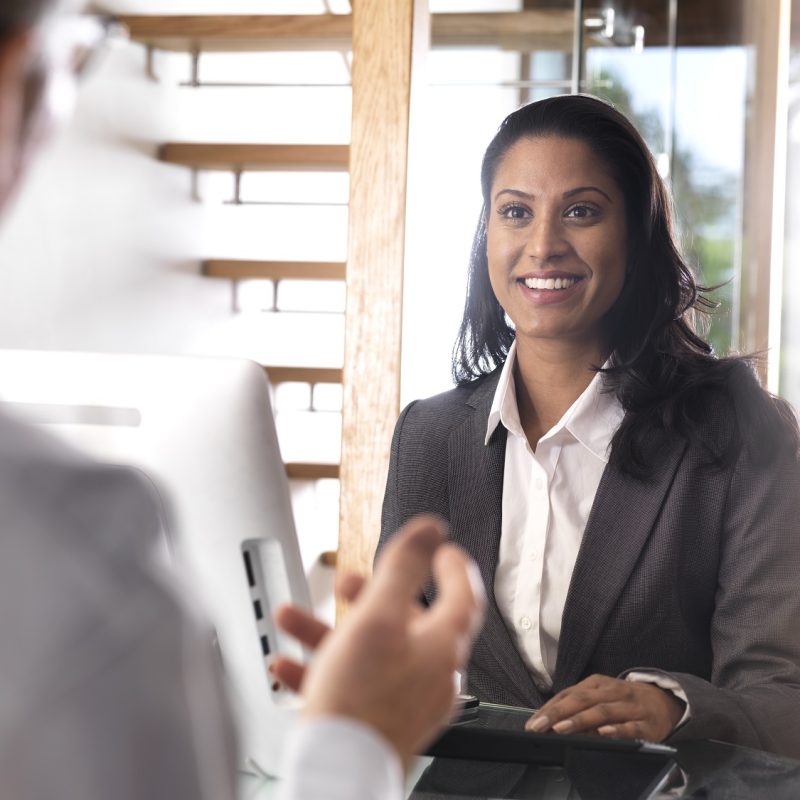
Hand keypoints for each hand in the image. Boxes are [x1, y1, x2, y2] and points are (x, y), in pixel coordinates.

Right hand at [273, 514, 485, 768]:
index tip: (443, 549)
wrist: (336, 772)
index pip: (463, 594)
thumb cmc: (359, 701)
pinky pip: (352, 683)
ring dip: (330, 629)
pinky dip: (322, 667)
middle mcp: (432, 674)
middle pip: (408, 620)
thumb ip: (404, 569)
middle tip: (350, 582)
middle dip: (370, 595)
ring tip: (296, 618)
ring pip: (371, 649)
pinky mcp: (381, 722)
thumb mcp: (378, 617)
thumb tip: (432, 530)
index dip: (452, 565)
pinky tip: (290, 663)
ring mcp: (407, 700)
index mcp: (442, 645)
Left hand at [525, 674, 683, 742]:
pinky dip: (616, 730)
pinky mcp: (647, 724)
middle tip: (538, 726)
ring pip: (602, 711)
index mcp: (598, 683)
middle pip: (581, 700)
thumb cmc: (624, 701)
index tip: (532, 722)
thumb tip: (550, 722)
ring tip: (560, 729)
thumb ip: (578, 707)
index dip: (549, 709)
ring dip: (579, 720)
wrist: (666, 701)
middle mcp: (612, 691)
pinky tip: (603, 733)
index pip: (569, 694)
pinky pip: (630, 727)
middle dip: (557, 713)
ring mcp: (630, 706)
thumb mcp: (601, 697)